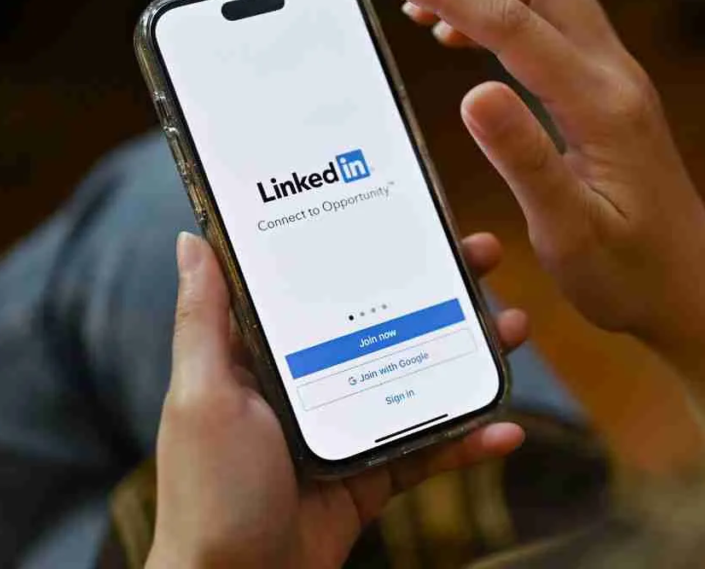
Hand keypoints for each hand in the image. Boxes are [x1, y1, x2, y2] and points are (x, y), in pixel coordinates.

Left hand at [146, 232, 527, 568]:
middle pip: (384, 321)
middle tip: (484, 256)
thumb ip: (203, 320)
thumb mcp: (203, 395)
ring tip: (514, 330)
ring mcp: (347, 426)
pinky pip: (429, 449)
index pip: (324, 284)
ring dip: (469, 354)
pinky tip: (507, 429)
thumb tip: (190, 239)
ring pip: (418, 377)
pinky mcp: (372, 474)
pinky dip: (469, 440)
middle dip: (438, 288)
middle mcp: (310, 380)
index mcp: (268, 353)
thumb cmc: (209, 490)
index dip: (367, 248)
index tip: (411, 215)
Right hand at [374, 0, 704, 436]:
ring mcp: (617, 80)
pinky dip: (507, 17)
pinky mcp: (611, 94)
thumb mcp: (570, 232)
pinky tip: (472, 45)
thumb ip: (524, 159)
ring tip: (428, 15)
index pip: (513, 24)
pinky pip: (556, 26)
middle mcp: (615, 78)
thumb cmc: (634, 275)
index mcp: (601, 107)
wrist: (695, 291)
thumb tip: (473, 93)